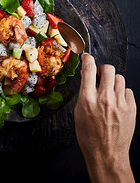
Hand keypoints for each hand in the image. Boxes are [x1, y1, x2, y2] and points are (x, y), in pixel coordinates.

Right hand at [74, 53, 135, 182]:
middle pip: (108, 68)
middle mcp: (105, 98)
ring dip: (113, 82)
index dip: (87, 58)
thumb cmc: (89, 136)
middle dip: (103, 69)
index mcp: (88, 99)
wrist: (106, 154)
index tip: (87, 57)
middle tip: (101, 76)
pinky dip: (122, 93)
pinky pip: (128, 91)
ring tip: (110, 92)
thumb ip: (83, 92)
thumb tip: (87, 76)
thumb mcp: (78, 112)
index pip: (89, 69)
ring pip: (120, 78)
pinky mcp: (131, 109)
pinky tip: (117, 102)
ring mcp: (120, 103)